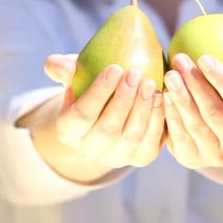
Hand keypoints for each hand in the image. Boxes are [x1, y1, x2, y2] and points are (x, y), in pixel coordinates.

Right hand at [43, 54, 164, 168]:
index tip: (115, 68)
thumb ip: (63, 68)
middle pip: (108, 129)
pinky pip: (151, 140)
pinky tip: (163, 97)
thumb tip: (60, 65)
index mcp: (68, 131)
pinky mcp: (141, 157)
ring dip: (143, 109)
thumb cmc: (89, 90)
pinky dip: (158, 119)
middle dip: (123, 100)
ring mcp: (118, 157)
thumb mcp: (74, 77)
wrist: (109, 116)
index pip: (82, 114)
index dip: (99, 92)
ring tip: (151, 83)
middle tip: (136, 74)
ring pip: (132, 136)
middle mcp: (91, 150)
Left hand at [163, 45, 222, 169]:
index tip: (203, 57)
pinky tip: (162, 92)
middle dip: (196, 85)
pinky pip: (178, 134)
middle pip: (215, 114)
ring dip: (180, 98)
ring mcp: (215, 156)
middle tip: (181, 60)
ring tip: (170, 73)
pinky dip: (169, 113)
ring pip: (195, 124)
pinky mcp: (191, 159)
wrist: (218, 127)